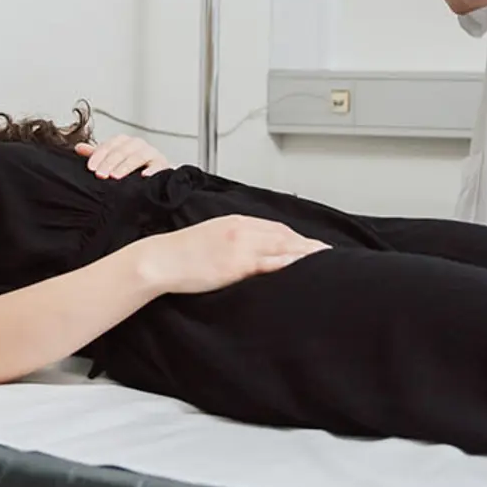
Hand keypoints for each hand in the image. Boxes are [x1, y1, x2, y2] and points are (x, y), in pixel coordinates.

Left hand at [75, 135, 171, 179]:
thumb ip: (97, 154)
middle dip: (109, 163)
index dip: (99, 155)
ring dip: (125, 166)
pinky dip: (152, 170)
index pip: (109, 145)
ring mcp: (151, 153)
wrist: (154, 174)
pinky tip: (143, 177)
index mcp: (123, 141)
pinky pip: (158, 166)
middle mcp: (137, 144)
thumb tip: (78, 147)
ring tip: (116, 177)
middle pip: (121, 150)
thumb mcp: (113, 159)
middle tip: (100, 175)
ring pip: (137, 156)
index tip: (91, 168)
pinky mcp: (163, 163)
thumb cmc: (131, 167)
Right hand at [132, 215, 329, 294]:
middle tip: (326, 252)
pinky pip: (268, 262)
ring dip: (305, 252)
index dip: (295, 236)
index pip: (274, 228)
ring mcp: (240, 246)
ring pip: (281, 246)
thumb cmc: (181, 252)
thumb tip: (247, 251)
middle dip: (306, 243)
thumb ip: (231, 240)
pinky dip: (288, 261)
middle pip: (283, 235)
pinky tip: (302, 264)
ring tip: (323, 259)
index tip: (310, 244)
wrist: (160, 259)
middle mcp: (241, 230)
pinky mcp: (236, 264)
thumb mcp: (210, 238)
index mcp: (235, 222)